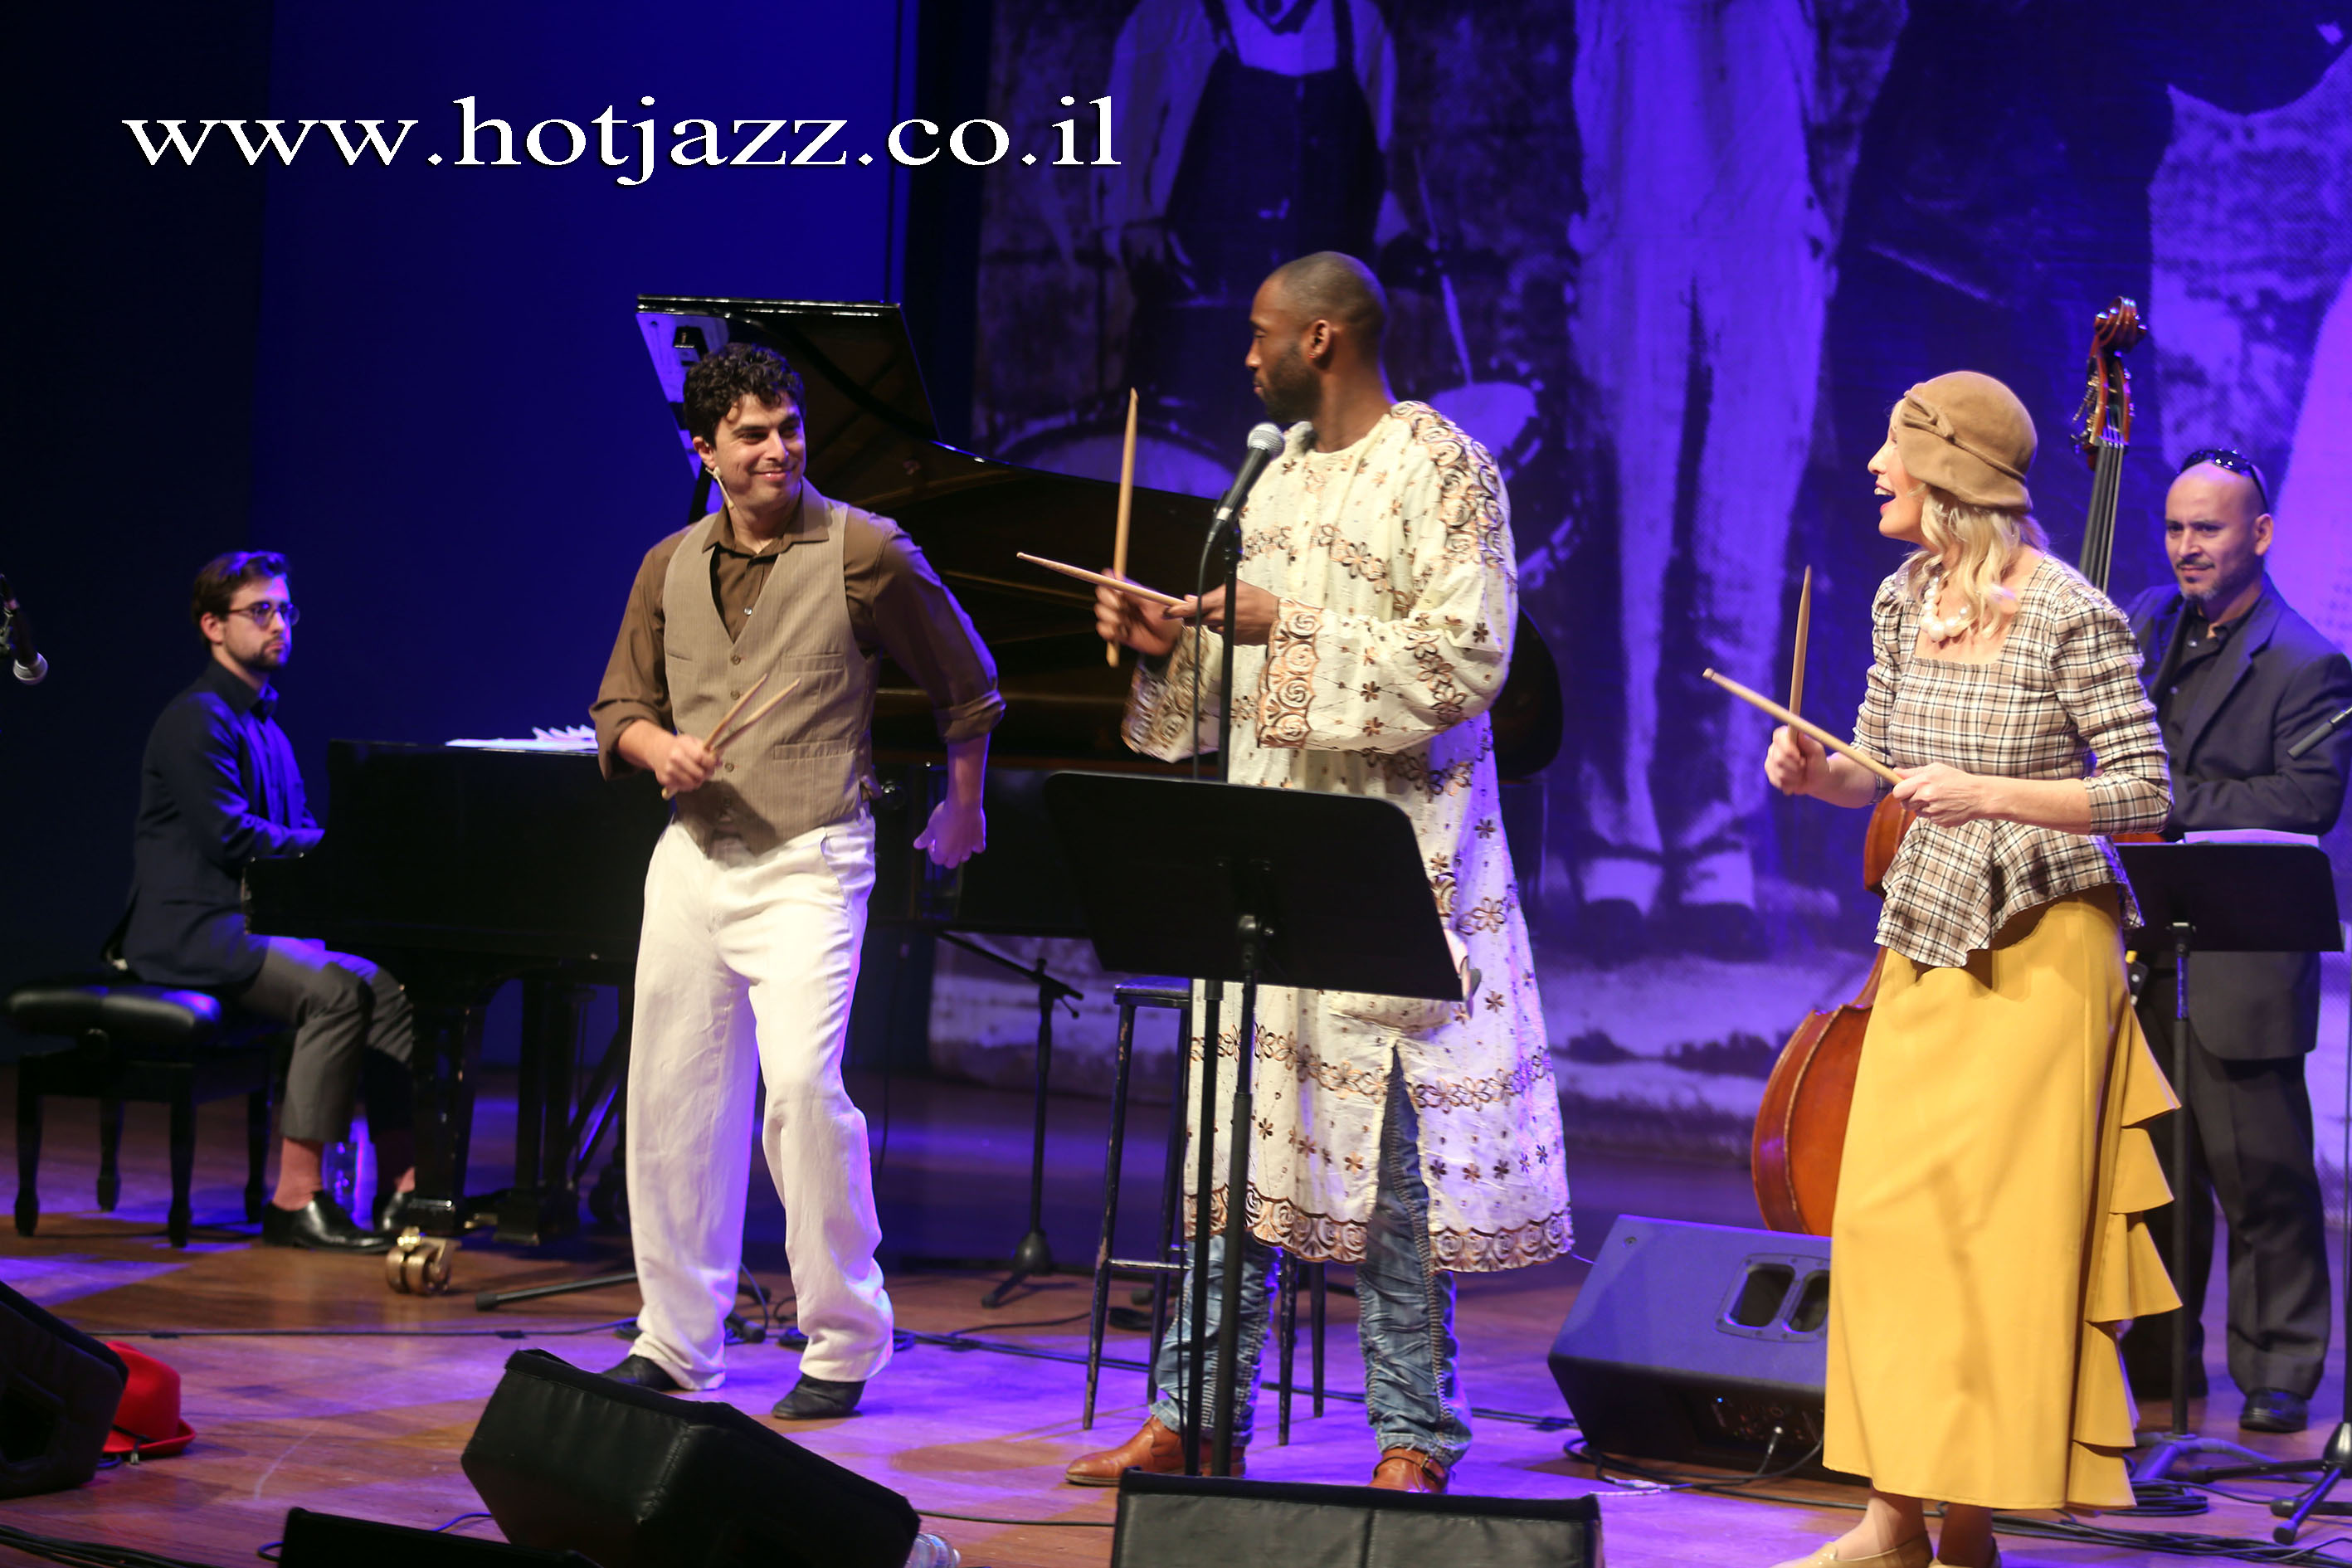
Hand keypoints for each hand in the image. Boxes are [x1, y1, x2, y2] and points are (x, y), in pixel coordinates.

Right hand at [649, 730, 719, 795]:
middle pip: (699, 774)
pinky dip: (689, 784)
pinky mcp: (665, 780)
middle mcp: (674, 759)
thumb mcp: (692, 741)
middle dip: (707, 774)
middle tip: (708, 771)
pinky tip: (687, 777)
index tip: (714, 764)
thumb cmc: (678, 746)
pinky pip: (684, 788)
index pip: (701, 758)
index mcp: (682, 747)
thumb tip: (719, 762)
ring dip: (699, 781)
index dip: (711, 763)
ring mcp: (669, 771)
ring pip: (693, 784)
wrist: (657, 749)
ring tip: (698, 774)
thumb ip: (707, 750)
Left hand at [914, 793, 986, 867]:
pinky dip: (975, 846)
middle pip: (951, 864)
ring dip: (960, 853)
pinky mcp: (979, 839)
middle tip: (944, 844)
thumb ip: (924, 838)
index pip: (936, 861)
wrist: (963, 804)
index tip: (932, 842)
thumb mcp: (931, 826)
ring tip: (957, 841)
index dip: (932, 852)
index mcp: (943, 851)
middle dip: (946, 857)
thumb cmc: (945, 814)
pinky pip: (979, 849)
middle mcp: (956, 852)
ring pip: (965, 857)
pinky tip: (971, 839)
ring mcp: (969, 847)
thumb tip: (916, 845)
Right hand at [1095, 579, 1185, 657]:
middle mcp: (1121, 602)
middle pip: (1101, 594)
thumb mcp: (1154, 603)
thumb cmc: (1166, 618)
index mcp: (1130, 592)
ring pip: (1101, 611)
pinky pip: (1103, 629)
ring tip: (1128, 624)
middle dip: (1108, 600)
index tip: (1114, 587)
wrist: (1170, 640)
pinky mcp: (1116, 633)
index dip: (1107, 581)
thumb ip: (1135, 593)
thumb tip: (1119, 581)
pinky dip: (1110, 631)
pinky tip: (1124, 634)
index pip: (1111, 580)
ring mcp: (1117, 617)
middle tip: (1120, 606)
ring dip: (1112, 617)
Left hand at [1165, 581, 1280, 645]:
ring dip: (1213, 621)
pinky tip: (1237, 621)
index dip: (1175, 611)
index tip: (1166, 612)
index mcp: (1219, 602)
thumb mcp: (1236, 588)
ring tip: (1230, 612)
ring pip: (1210, 626)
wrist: (1277, 619)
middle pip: (1196, 620)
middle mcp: (1219, 618)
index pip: (1191, 608)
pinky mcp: (1231, 640)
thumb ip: (1212, 593)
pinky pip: (1222, 633)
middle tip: (1193, 612)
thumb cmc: (1259, 600)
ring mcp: (1225, 631)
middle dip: (1191, 616)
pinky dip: (1225, 627)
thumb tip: (1191, 598)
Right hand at [1764, 724, 1824, 796]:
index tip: (1799, 757)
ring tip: (1801, 773)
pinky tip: (1795, 780)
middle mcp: (1776, 747)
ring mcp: (1771, 760)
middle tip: (1804, 766)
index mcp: (1787, 736)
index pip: (1779, 737)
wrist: (1816, 779)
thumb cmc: (1818, 762)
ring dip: (1795, 776)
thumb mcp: (1818, 753)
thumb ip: (1809, 743)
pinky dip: (1790, 783)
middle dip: (1794, 766)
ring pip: (1779, 772)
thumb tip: (1800, 734)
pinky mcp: (1770, 773)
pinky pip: (1777, 781)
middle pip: (1778, 758)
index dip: (1787, 747)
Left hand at [1890, 762, 2002, 826]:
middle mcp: (1927, 798)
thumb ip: (1913, 772)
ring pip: (1916, 812)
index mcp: (1924, 783)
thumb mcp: (1936, 769)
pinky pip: (1929, 819)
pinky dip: (1933, 814)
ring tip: (1937, 799)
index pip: (1898, 792)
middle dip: (1909, 800)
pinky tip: (1945, 806)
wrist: (1978, 796)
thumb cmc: (1957, 780)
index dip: (1900, 792)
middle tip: (1922, 795)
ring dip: (1922, 807)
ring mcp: (1933, 811)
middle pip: (1904, 804)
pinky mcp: (1939, 821)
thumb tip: (1895, 772)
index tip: (1904, 790)